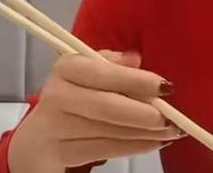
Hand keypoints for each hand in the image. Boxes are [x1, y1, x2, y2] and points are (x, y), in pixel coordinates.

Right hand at [8, 49, 185, 170]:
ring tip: (171, 132)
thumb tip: (136, 59)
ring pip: (109, 131)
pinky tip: (153, 143)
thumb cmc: (76, 97)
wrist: (38, 139)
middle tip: (173, 119)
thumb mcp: (92, 73)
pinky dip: (133, 147)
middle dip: (144, 113)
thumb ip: (113, 64)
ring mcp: (52, 127)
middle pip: (106, 105)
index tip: (164, 87)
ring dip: (145, 133)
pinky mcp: (56, 154)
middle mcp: (56, 94)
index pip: (103, 71)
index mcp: (67, 66)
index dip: (135, 80)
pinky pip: (104, 150)